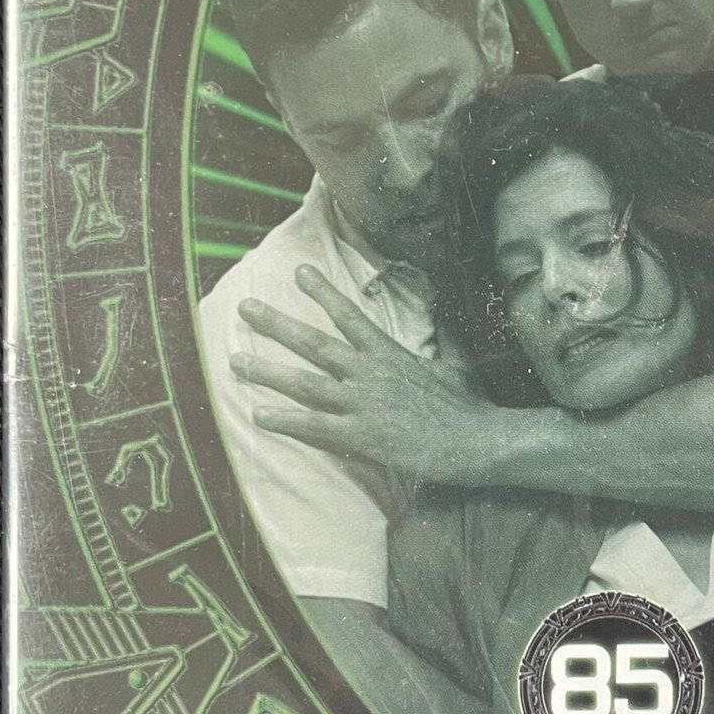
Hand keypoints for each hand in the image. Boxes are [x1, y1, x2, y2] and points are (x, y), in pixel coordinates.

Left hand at [231, 265, 503, 487]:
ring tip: (235, 361)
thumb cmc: (469, 406)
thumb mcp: (455, 364)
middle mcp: (370, 373)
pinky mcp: (361, 436)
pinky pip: (315, 427)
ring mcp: (362, 404)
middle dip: (277, 324)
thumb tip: (442, 313)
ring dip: (269, 371)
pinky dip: (286, 420)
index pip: (350, 316)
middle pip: (315, 343)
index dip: (323, 292)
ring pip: (306, 383)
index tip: (299, 272)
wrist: (478, 441)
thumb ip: (441, 340)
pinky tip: (259, 415)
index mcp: (390, 354)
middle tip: (246, 308)